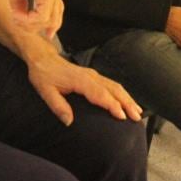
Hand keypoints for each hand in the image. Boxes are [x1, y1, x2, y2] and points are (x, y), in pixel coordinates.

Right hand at [0, 0, 63, 37]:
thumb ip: (21, 5)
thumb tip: (21, 19)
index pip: (57, 8)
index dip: (52, 24)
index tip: (47, 35)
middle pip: (55, 17)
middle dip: (37, 27)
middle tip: (20, 25)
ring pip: (48, 19)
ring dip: (29, 24)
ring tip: (15, 18)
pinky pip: (41, 16)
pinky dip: (28, 20)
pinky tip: (17, 16)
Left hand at [26, 52, 141, 125]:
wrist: (43, 58)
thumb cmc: (44, 75)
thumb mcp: (46, 92)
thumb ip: (58, 106)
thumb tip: (69, 122)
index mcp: (80, 80)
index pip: (100, 94)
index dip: (112, 105)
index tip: (122, 116)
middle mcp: (91, 76)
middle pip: (113, 89)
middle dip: (127, 103)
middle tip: (136, 117)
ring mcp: (94, 75)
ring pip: (115, 86)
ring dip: (127, 98)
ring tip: (137, 112)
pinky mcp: (94, 76)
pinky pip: (112, 84)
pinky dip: (122, 94)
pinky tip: (127, 102)